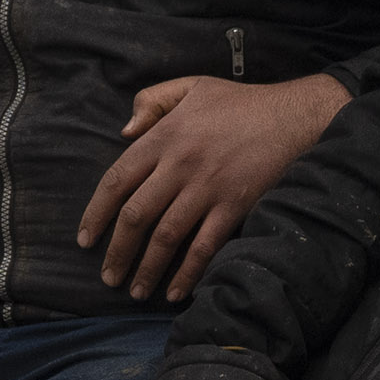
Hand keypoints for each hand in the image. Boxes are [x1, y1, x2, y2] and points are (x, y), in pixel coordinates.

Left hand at [81, 73, 347, 300]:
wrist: (294, 116)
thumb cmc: (242, 103)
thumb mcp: (192, 86)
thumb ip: (152, 101)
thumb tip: (123, 132)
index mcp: (165, 137)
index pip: (117, 180)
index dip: (96, 214)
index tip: (85, 240)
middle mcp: (180, 165)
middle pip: (136, 216)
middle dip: (117, 252)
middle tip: (108, 277)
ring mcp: (207, 188)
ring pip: (165, 237)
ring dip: (147, 269)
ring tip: (136, 291)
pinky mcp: (234, 206)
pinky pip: (204, 246)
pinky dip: (187, 273)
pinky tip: (176, 292)